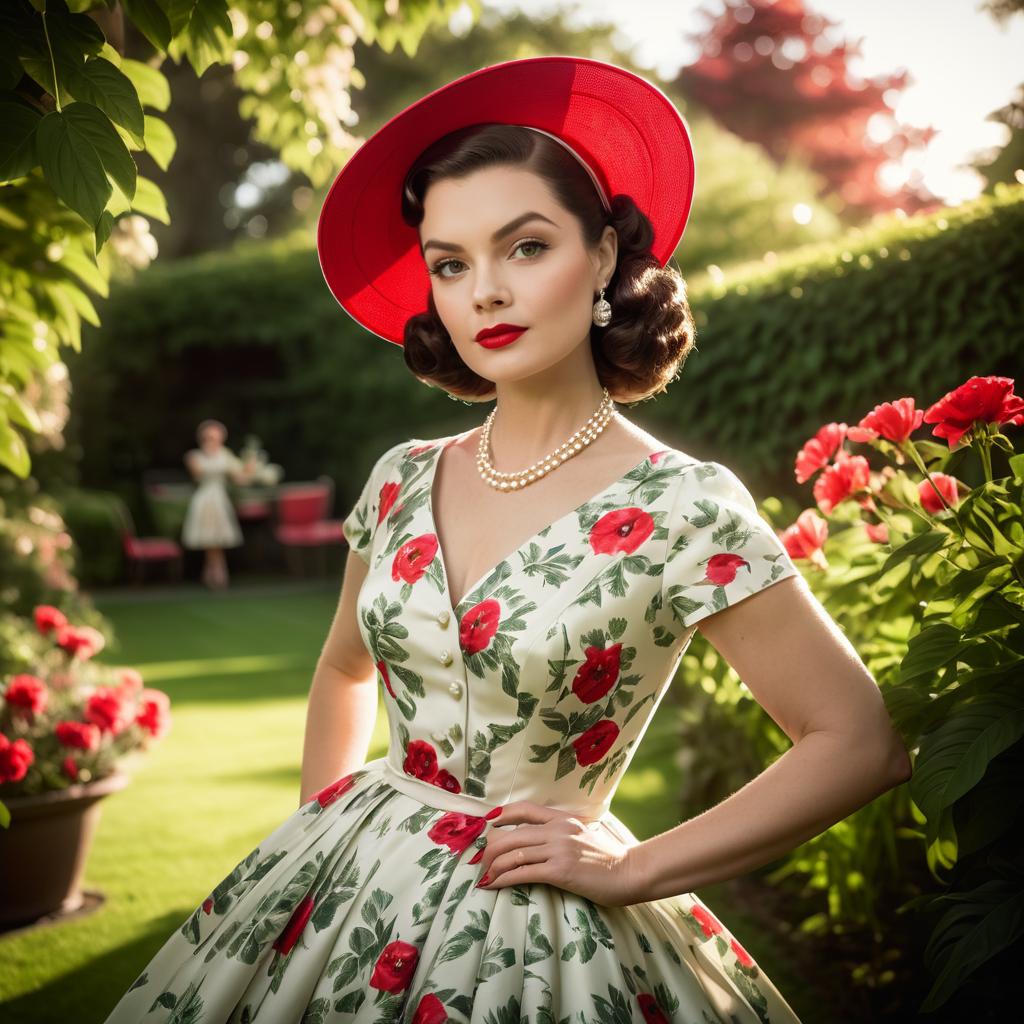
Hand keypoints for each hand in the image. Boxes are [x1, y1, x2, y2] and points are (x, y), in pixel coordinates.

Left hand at [474, 801, 641, 907]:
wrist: (629, 872)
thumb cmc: (607, 858)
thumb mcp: (582, 835)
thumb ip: (561, 832)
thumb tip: (538, 839)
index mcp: (562, 819)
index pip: (525, 809)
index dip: (501, 814)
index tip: (486, 823)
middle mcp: (558, 830)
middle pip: (512, 835)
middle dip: (489, 849)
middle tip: (478, 862)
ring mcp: (559, 849)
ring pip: (513, 854)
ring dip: (493, 867)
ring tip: (483, 877)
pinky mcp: (561, 871)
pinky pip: (523, 872)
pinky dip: (504, 879)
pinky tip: (494, 885)